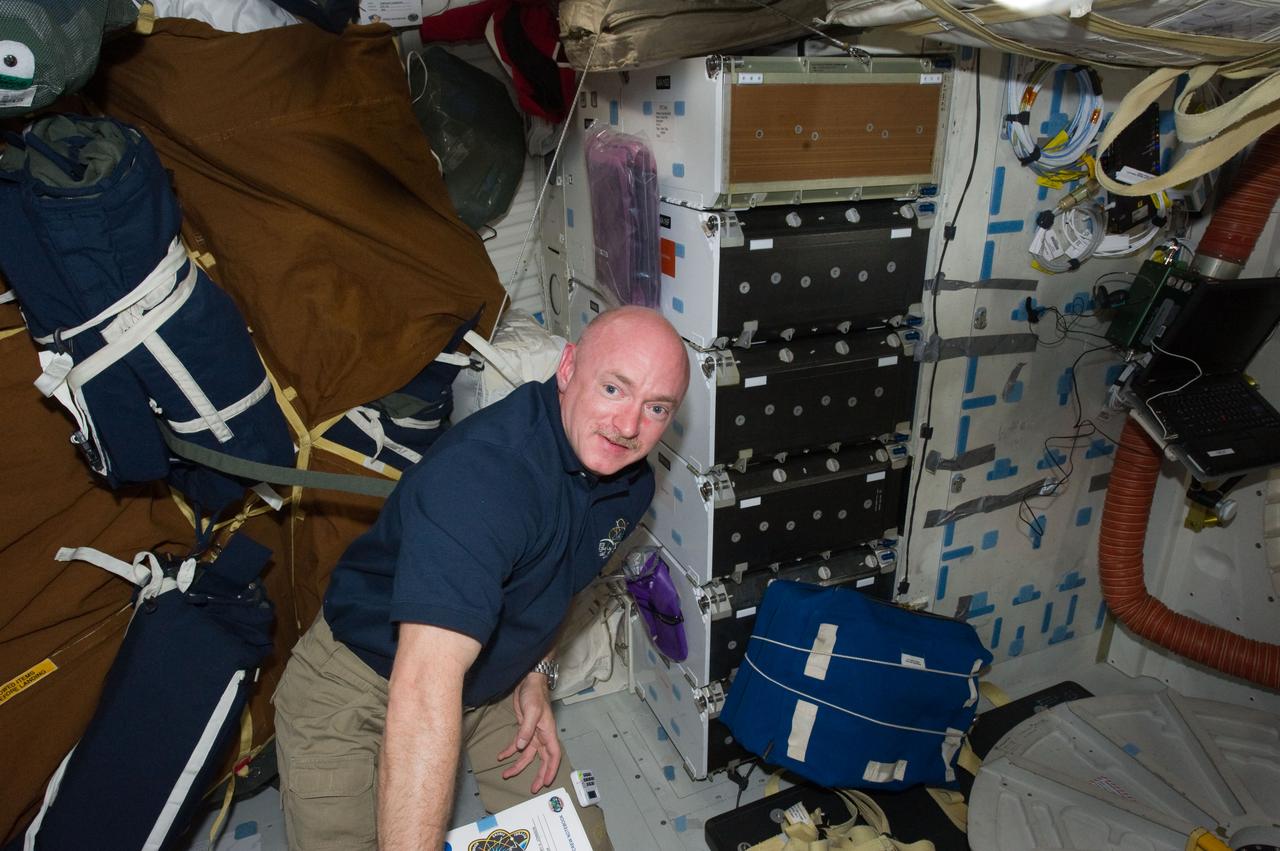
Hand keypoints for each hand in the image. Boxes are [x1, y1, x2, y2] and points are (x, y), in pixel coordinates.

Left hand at [497, 669, 561, 792]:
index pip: (553, 755)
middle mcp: (542, 736)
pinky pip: (517, 744)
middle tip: (532, 789)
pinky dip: (509, 752)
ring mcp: (532, 734)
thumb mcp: (532, 711)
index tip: (546, 783)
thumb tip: (521, 747)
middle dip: (538, 774)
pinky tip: (501, 757)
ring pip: (526, 755)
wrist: (528, 682)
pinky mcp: (523, 729)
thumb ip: (526, 730)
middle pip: (542, 759)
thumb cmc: (534, 695)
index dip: (551, 770)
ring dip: (518, 765)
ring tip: (506, 775)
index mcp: (548, 733)